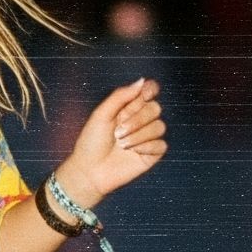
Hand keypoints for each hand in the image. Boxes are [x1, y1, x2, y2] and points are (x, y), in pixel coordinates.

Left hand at [53, 79, 167, 208]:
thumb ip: (121, 96)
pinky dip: (146, 147)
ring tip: (121, 144)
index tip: (144, 94)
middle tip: (118, 132)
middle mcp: (140, 120)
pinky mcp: (152, 154)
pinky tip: (133, 153)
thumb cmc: (91, 142)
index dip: (150, 89)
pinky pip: (161, 145)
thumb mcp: (101, 114)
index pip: (149, 91)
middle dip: (138, 119)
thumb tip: (142, 80)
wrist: (90, 171)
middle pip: (156, 108)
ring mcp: (147, 137)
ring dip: (139, 135)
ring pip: (160, 126)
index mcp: (128, 108)